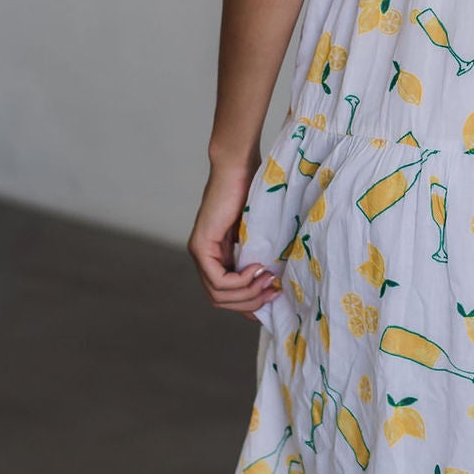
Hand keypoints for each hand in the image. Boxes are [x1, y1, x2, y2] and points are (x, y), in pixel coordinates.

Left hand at [187, 152, 281, 316]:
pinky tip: (257, 269)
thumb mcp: (259, 235)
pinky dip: (240, 282)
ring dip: (247, 294)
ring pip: (217, 295)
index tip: (273, 299)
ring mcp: (199, 252)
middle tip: (274, 292)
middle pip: (220, 301)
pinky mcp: (201, 246)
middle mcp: (203, 258)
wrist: (239, 167)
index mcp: (216, 257)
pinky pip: (218, 280)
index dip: (247, 306)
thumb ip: (259, 258)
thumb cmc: (254, 193)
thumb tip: (274, 286)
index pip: (224, 297)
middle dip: (249, 304)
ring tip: (268, 281)